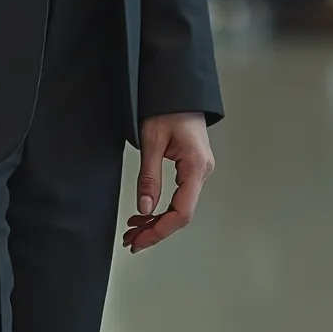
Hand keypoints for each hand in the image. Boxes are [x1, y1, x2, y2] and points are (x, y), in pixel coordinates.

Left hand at [125, 113, 213, 252]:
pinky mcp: (191, 169)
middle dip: (155, 230)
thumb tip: (145, 208)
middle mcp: (202, 172)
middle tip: (131, 241)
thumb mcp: (152, 140)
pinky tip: (144, 215)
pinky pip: (179, 197)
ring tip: (132, 231)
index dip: (160, 229)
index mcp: (196, 166)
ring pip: (179, 207)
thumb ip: (149, 177)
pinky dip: (161, 208)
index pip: (182, 211)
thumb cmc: (169, 107)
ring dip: (156, 221)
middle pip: (181, 214)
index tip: (140, 239)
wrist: (178, 90)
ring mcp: (198, 171)